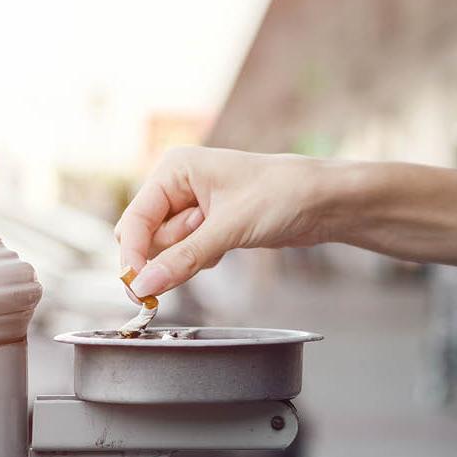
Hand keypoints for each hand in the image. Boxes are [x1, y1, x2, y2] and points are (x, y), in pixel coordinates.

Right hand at [115, 147, 330, 296]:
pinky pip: (189, 253)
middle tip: (208, 247)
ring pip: (169, 249)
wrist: (322, 200)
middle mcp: (179, 184)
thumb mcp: (229, 228)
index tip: (139, 287)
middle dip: (172, 252)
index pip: (134, 219)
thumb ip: (183, 258)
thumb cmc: (281, 195)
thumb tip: (144, 284)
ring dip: (192, 255)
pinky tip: (231, 244)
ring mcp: (193, 205)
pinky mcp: (209, 225)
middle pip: (147, 237)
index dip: (134, 254)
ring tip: (228, 236)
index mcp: (174, 169)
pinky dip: (205, 258)